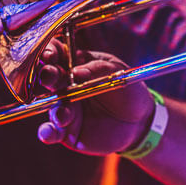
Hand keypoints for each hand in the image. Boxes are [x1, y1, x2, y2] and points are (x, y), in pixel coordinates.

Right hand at [36, 41, 154, 155]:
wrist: (139, 121)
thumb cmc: (127, 90)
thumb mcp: (116, 72)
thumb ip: (96, 69)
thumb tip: (75, 72)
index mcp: (74, 64)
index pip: (55, 53)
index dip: (49, 51)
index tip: (51, 55)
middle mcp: (64, 85)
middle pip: (47, 77)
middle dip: (46, 75)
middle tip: (50, 76)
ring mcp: (63, 108)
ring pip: (48, 105)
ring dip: (54, 108)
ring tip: (64, 114)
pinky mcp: (66, 130)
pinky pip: (51, 132)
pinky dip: (47, 132)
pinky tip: (49, 133)